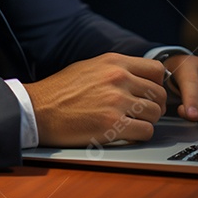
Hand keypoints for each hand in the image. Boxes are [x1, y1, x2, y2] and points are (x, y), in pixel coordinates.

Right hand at [24, 53, 166, 146]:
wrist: (38, 109)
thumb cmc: (59, 91)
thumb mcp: (89, 67)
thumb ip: (115, 69)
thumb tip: (136, 76)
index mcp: (114, 62)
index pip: (156, 70)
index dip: (157, 85)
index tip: (149, 94)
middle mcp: (119, 78)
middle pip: (159, 93)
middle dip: (154, 106)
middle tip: (142, 114)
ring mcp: (117, 100)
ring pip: (155, 113)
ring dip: (147, 121)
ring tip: (132, 124)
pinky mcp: (112, 124)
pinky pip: (145, 131)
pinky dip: (140, 135)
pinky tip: (126, 134)